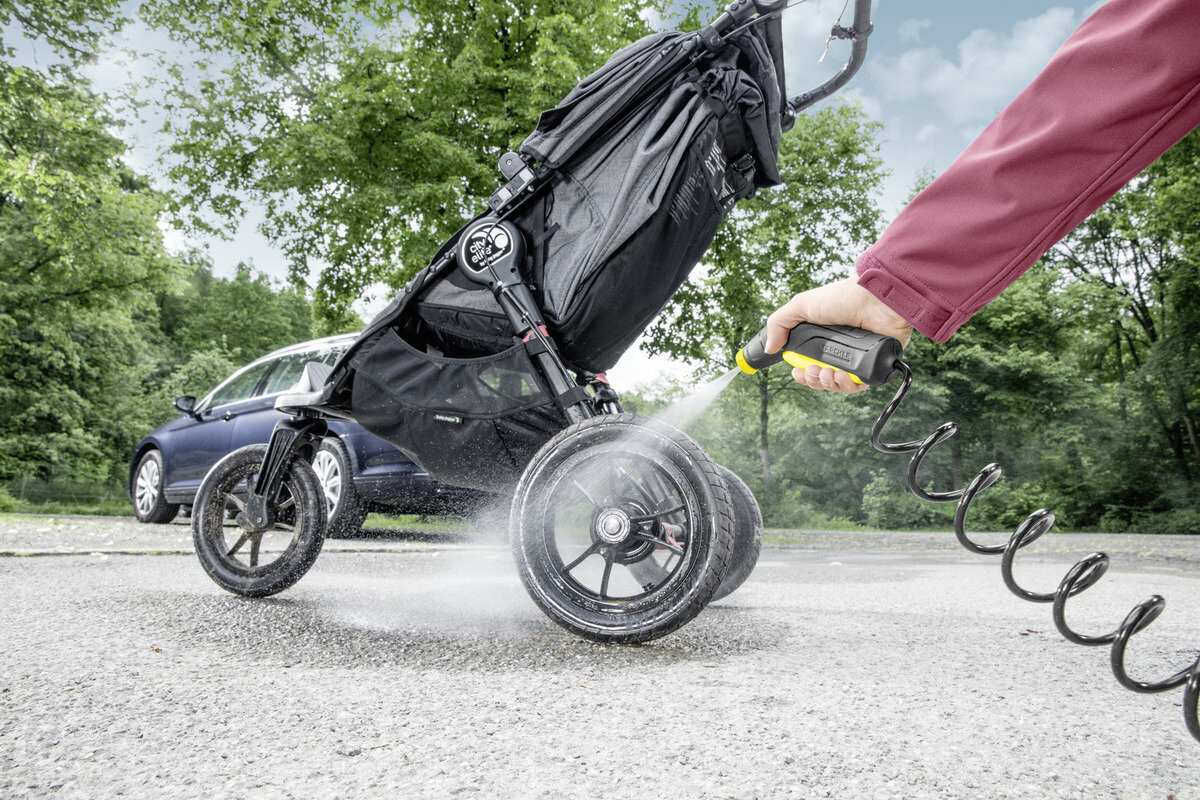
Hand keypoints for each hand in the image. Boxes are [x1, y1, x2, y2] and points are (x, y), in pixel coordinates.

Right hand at [766, 277, 912, 392]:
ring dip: (827, 383)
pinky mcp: (873, 365)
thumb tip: (769, 349)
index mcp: (823, 340)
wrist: (874, 299)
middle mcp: (840, 351)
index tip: (796, 372)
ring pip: (838, 385)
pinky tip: (841, 376)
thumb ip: (779, 324)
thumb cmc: (841, 297)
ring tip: (827, 372)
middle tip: (811, 370)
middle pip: (821, 379)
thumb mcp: (801, 305)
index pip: (808, 365)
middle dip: (812, 380)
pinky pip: (858, 386)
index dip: (801, 374)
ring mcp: (857, 359)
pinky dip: (847, 386)